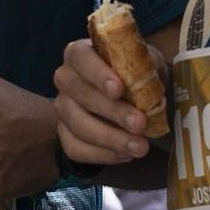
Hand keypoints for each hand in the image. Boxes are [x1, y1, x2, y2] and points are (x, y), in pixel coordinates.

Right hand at [51, 37, 154, 166]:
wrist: (131, 96)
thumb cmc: (134, 73)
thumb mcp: (143, 63)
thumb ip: (143, 68)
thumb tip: (147, 84)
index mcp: (80, 54)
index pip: (81, 58)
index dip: (98, 74)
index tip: (119, 89)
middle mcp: (65, 78)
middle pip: (80, 94)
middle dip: (112, 112)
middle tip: (140, 124)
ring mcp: (63, 107)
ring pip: (77, 125)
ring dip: (110, 139)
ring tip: (140, 147)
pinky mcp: (65, 133)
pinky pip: (75, 148)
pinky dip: (102, 155)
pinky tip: (126, 155)